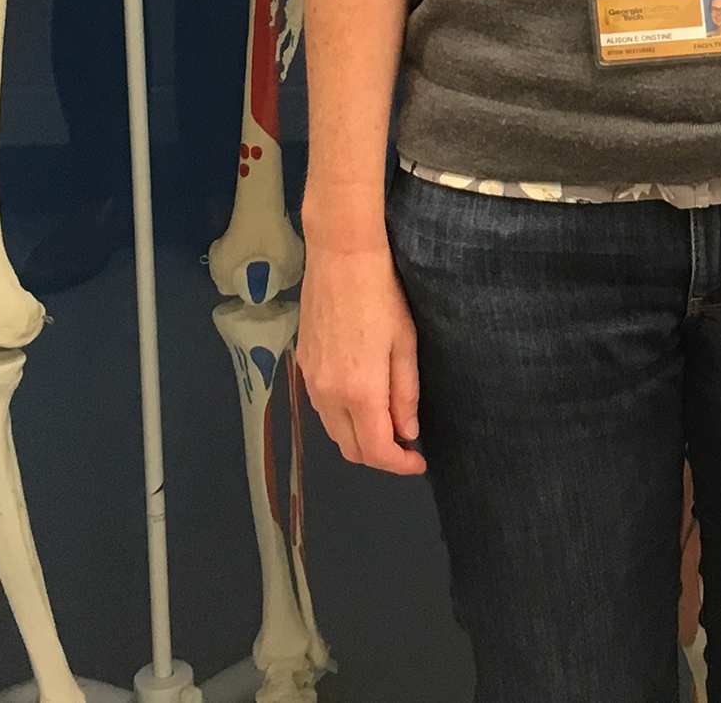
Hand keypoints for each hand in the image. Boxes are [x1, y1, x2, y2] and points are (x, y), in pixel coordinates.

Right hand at [300, 234, 425, 475]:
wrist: (341, 256)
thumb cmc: (382, 295)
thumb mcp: (405, 344)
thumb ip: (404, 393)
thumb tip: (406, 432)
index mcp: (359, 391)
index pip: (375, 450)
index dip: (399, 465)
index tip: (418, 462)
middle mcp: (328, 394)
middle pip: (350, 448)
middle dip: (378, 456)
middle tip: (404, 445)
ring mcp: (310, 380)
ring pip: (333, 431)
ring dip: (358, 439)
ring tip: (386, 425)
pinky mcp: (302, 364)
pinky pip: (321, 408)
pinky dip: (342, 418)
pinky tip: (361, 402)